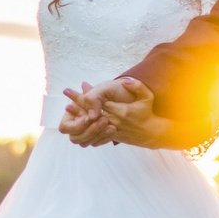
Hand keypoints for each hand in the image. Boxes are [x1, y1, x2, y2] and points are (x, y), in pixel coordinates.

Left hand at [58, 78, 174, 147]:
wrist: (152, 133)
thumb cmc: (148, 112)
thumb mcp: (147, 97)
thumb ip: (137, 86)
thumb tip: (124, 81)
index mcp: (121, 110)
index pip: (101, 103)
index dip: (88, 97)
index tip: (78, 91)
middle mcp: (115, 121)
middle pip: (94, 115)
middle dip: (80, 110)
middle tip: (66, 106)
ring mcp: (113, 130)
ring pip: (94, 126)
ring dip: (81, 122)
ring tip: (70, 118)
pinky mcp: (113, 137)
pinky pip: (99, 135)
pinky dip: (88, 131)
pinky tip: (78, 129)